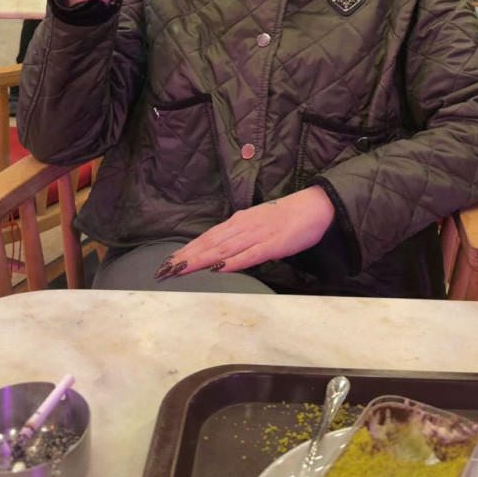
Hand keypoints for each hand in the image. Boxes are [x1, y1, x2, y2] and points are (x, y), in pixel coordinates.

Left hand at [154, 186, 334, 279]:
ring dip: (201, 260)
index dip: (187, 250)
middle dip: (186, 257)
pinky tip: (219, 268)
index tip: (168, 262)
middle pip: (209, 243)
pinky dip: (232, 262)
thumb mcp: (257, 225)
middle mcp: (243, 226)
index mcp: (238, 222)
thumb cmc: (286, 217)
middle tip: (164, 269)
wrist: (313, 207)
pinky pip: (249, 255)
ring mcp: (257, 235)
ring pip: (223, 249)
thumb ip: (240, 237)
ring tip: (182, 269)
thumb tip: (221, 253)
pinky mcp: (272, 244)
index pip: (207, 237)